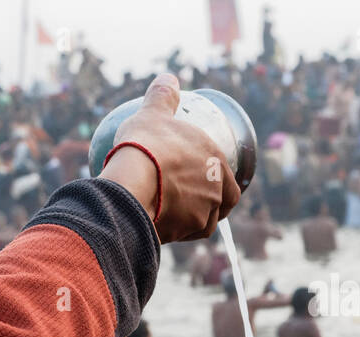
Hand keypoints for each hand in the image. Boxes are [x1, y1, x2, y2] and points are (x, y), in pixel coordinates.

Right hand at [100, 73, 241, 242]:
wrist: (130, 184)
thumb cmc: (145, 146)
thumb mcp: (153, 113)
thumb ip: (163, 95)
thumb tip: (169, 77)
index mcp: (215, 160)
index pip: (229, 182)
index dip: (220, 185)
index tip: (205, 184)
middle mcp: (214, 190)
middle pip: (220, 206)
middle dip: (210, 206)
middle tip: (191, 202)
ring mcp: (201, 214)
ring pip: (201, 223)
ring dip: (192, 221)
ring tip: (175, 216)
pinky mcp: (183, 233)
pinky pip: (182, 236)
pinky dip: (176, 233)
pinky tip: (164, 229)